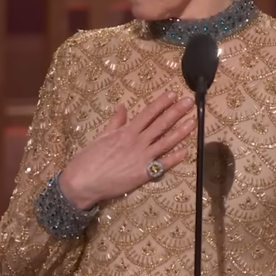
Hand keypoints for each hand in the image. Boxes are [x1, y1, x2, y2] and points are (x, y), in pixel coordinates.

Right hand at [59, 92, 195, 208]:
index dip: (161, 103)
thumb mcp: (102, 136)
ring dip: (181, 131)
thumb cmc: (89, 159)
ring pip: (166, 142)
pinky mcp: (143, 174)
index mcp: (126, 131)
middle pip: (160, 124)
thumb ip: (115, 122)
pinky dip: (174, 158)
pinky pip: (162, 165)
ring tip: (193, 121)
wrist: (82, 182)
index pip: (148, 113)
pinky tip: (186, 151)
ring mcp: (142, 158)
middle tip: (189, 102)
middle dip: (176, 112)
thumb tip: (123, 107)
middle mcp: (137, 142)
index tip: (172, 94)